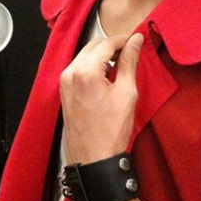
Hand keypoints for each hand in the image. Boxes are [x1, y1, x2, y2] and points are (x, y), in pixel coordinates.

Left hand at [60, 33, 143, 164]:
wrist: (93, 160)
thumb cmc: (110, 131)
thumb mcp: (126, 93)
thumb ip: (129, 62)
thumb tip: (136, 41)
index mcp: (85, 71)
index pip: (106, 43)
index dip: (124, 39)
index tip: (137, 39)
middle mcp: (70, 73)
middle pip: (93, 45)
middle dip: (112, 45)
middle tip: (131, 50)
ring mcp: (64, 82)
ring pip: (85, 55)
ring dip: (102, 55)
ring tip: (121, 64)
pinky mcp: (64, 91)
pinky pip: (79, 67)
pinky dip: (93, 65)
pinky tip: (107, 75)